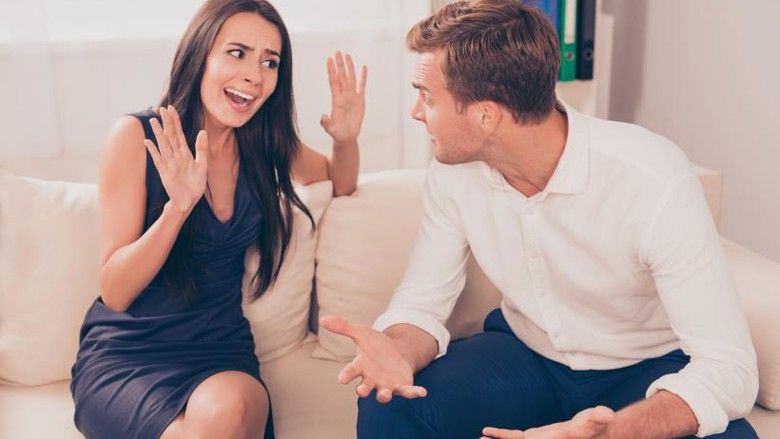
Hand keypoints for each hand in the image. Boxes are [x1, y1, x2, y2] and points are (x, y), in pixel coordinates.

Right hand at [144, 105, 208, 213]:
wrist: (189, 200)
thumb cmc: (195, 184)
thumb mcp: (202, 165)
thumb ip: (202, 149)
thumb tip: (203, 131)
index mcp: (185, 153)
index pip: (178, 133)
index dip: (175, 121)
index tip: (171, 109)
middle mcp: (175, 155)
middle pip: (170, 135)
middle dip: (166, 122)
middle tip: (161, 108)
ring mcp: (169, 163)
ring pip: (163, 144)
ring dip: (158, 133)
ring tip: (154, 120)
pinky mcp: (164, 172)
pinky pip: (157, 159)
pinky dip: (153, 150)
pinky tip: (147, 141)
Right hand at [319, 315, 426, 402]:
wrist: (395, 354)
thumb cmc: (375, 346)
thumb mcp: (361, 333)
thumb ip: (343, 327)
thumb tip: (323, 318)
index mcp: (361, 367)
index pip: (351, 371)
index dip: (346, 375)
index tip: (341, 378)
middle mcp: (372, 379)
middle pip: (366, 387)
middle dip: (363, 390)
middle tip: (361, 391)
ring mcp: (387, 385)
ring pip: (384, 394)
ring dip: (384, 395)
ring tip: (384, 396)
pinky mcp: (402, 386)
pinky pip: (408, 392)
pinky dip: (414, 393)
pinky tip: (422, 392)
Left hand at [320, 51, 366, 145]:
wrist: (346, 137)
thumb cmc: (337, 133)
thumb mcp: (330, 128)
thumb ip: (326, 122)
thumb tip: (322, 117)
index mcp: (336, 99)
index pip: (333, 81)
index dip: (331, 70)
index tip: (329, 59)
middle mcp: (344, 95)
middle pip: (342, 76)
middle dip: (340, 64)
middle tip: (337, 52)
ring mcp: (352, 97)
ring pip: (351, 78)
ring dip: (349, 67)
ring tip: (347, 55)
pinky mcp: (360, 100)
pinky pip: (362, 86)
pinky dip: (363, 77)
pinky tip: (364, 68)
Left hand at [481, 406, 614, 438]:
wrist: (595, 429)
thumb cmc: (596, 425)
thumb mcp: (597, 419)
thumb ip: (598, 417)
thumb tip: (606, 414)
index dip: (519, 438)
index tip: (506, 437)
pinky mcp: (534, 437)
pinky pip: (513, 437)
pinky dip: (501, 435)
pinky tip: (488, 432)